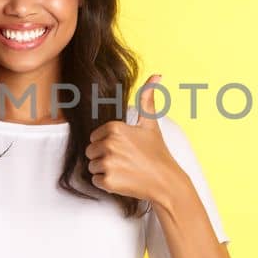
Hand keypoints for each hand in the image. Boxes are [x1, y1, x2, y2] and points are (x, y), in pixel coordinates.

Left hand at [86, 74, 189, 201]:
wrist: (166, 181)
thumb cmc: (157, 152)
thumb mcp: (151, 124)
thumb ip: (147, 99)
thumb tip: (156, 75)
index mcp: (115, 128)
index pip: (95, 136)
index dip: (107, 143)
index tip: (124, 148)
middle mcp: (109, 144)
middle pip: (91, 151)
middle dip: (104, 157)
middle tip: (125, 160)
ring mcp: (108, 163)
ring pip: (92, 166)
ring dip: (104, 170)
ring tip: (124, 170)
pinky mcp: (108, 181)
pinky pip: (95, 180)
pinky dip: (106, 183)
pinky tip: (122, 180)